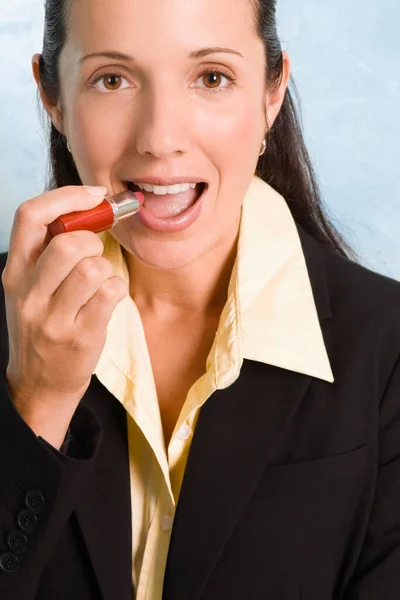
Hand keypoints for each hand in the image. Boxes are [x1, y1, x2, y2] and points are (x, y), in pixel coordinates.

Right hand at [2, 186, 128, 444]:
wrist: (39, 385)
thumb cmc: (42, 328)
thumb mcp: (30, 289)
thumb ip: (49, 253)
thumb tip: (90, 210)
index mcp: (14, 273)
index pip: (30, 217)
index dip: (67, 197)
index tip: (95, 195)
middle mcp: (28, 293)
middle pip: (68, 242)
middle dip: (92, 241)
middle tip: (94, 254)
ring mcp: (53, 318)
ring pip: (92, 268)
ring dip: (105, 269)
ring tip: (97, 284)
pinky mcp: (80, 337)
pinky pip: (110, 293)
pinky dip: (116, 290)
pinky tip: (106, 301)